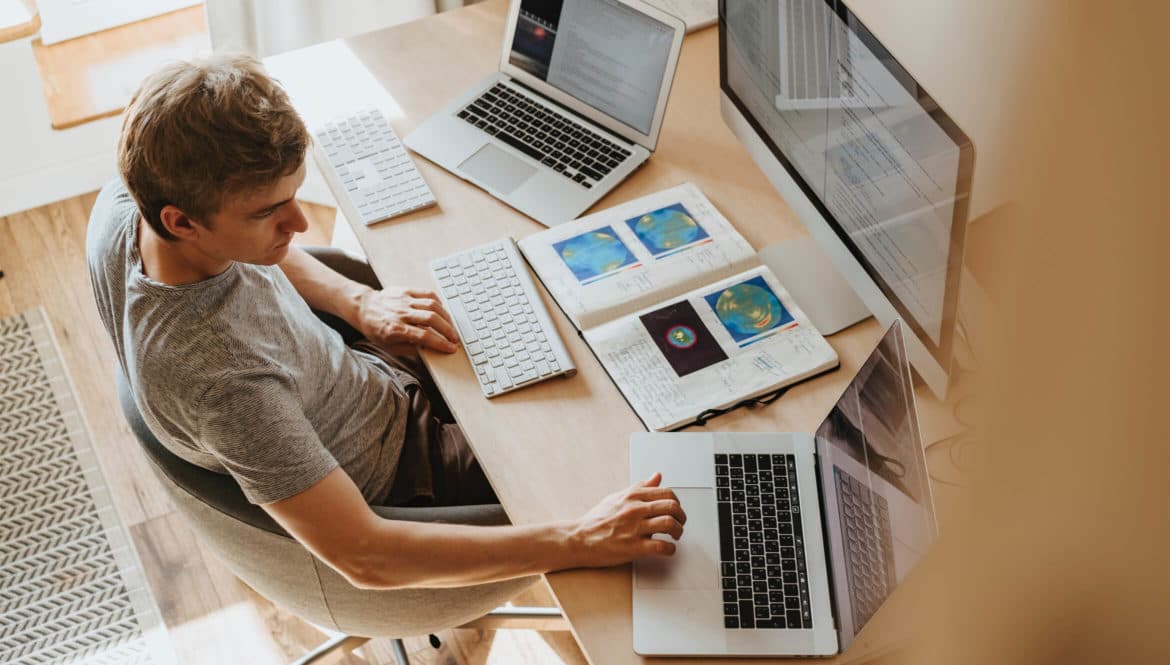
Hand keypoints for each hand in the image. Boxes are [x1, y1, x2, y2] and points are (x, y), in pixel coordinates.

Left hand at [355, 286, 459, 353]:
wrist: (363, 308)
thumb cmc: (376, 328)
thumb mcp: (389, 346)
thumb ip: (409, 349)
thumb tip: (428, 349)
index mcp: (396, 329)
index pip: (424, 336)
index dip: (440, 343)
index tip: (451, 348)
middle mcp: (401, 314)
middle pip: (431, 319)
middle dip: (447, 330)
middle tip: (455, 338)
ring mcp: (404, 301)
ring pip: (432, 306)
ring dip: (446, 317)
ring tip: (451, 326)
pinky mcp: (406, 291)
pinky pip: (428, 294)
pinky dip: (438, 303)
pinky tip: (442, 311)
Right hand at [567, 472, 685, 567]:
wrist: (579, 538)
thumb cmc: (597, 519)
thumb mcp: (618, 497)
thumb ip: (640, 487)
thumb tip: (656, 476)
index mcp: (632, 496)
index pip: (666, 493)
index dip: (677, 502)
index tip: (676, 509)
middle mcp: (635, 509)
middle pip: (672, 506)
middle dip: (681, 516)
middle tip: (680, 523)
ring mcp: (634, 528)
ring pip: (669, 524)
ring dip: (678, 531)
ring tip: (675, 535)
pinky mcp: (633, 547)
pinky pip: (661, 546)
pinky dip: (670, 549)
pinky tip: (668, 549)